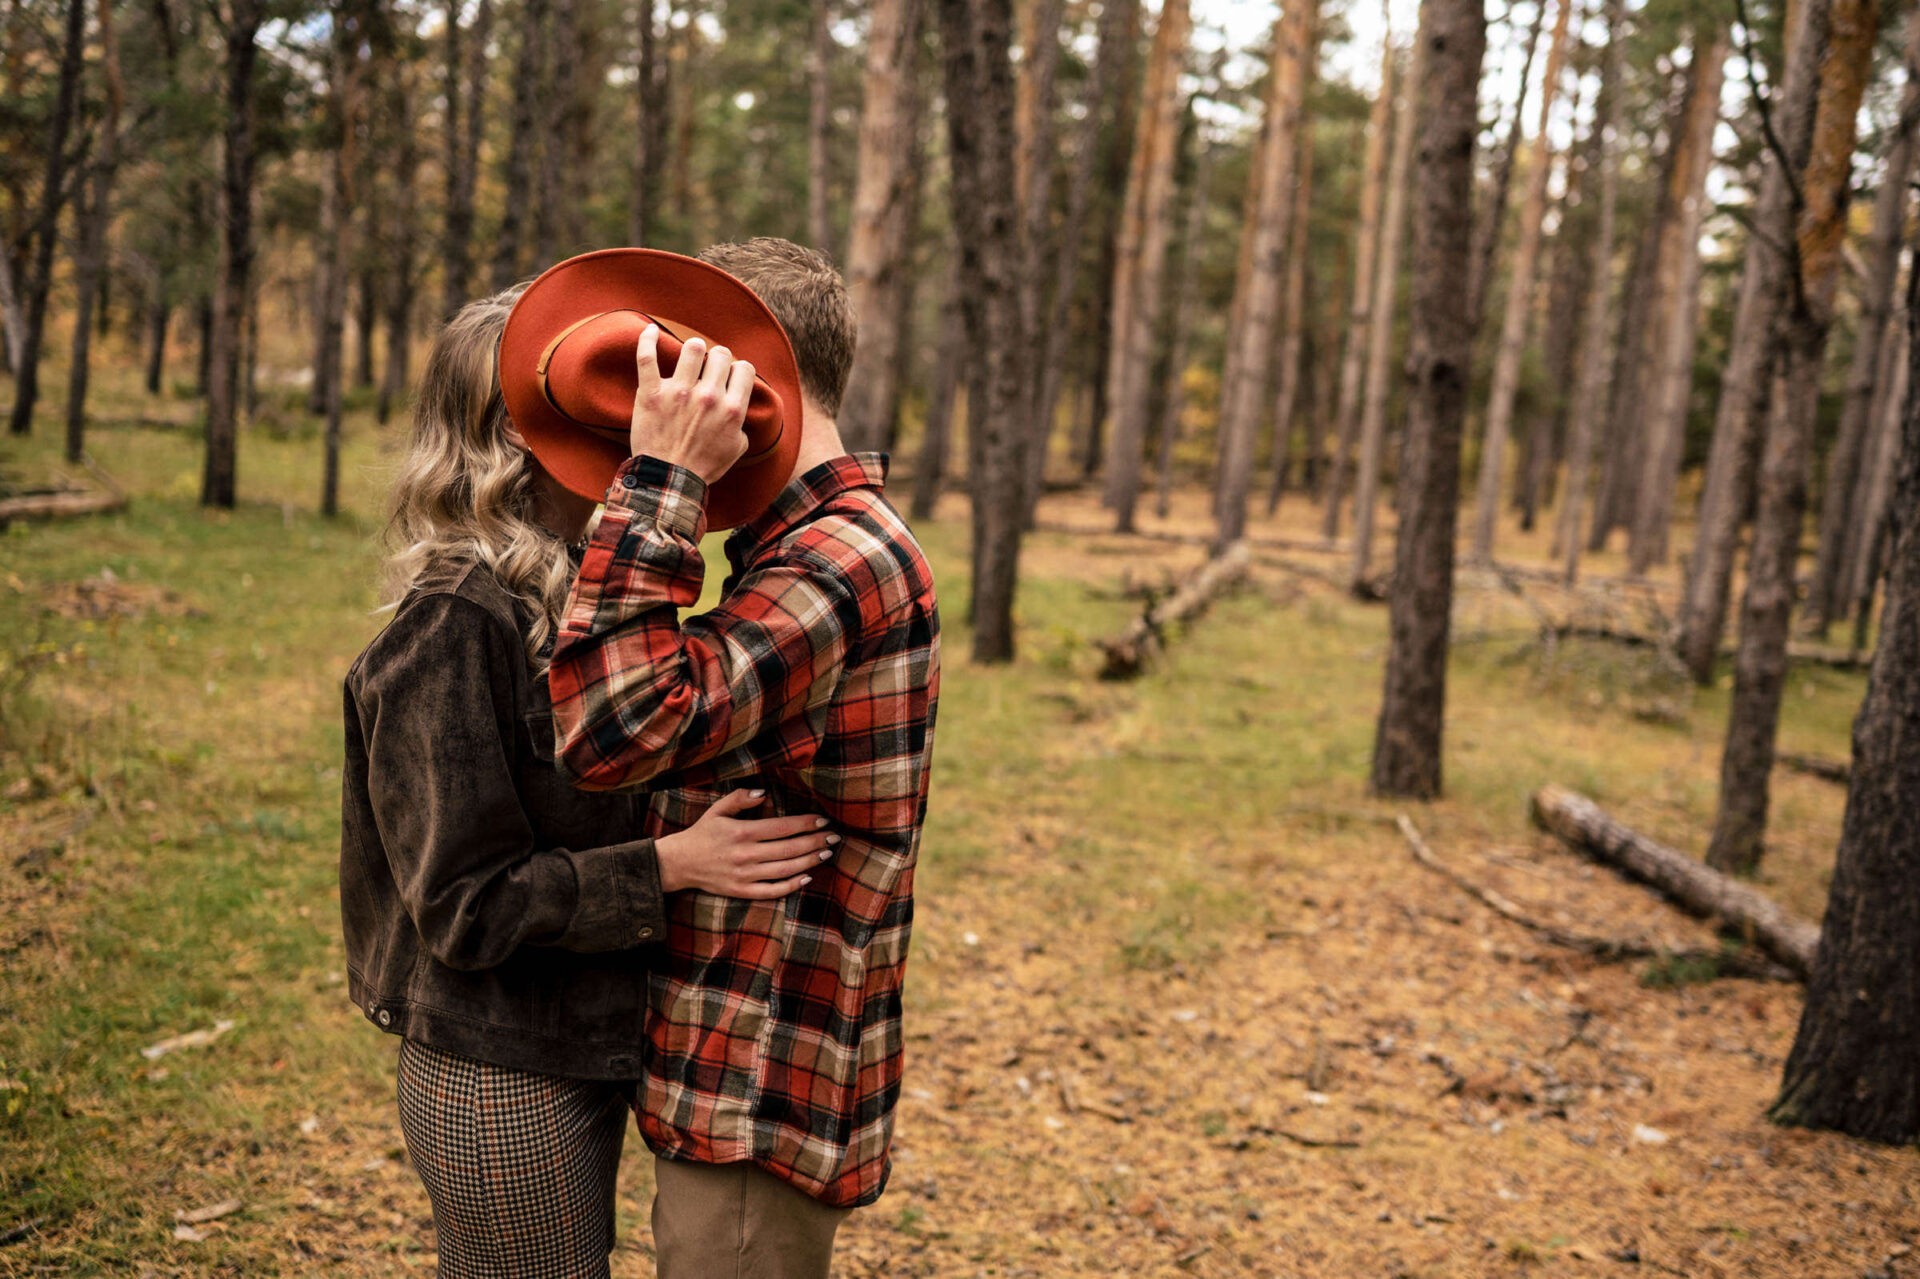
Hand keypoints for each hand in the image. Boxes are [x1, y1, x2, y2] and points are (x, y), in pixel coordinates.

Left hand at [628, 324, 756, 484]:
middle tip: (710, 370)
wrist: (669, 481)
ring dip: (694, 349)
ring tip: (690, 357)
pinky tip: (649, 330)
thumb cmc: (703, 467)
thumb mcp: (737, 447)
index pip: (744, 368)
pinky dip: (647, 339)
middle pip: (721, 354)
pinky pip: (646, 357)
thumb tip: (740, 405)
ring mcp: (678, 392)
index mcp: (732, 409)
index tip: (730, 377)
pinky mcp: (651, 393)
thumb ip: (742, 422)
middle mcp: (708, 396)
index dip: (738, 370)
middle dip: (718, 359)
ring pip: (693, 347)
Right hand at [653, 788, 836, 897]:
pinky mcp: (741, 892)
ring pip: (785, 869)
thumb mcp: (717, 810)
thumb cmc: (702, 833)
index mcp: (741, 832)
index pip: (782, 827)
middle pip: (789, 848)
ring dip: (809, 861)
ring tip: (826, 853)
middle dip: (815, 841)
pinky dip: (791, 886)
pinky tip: (807, 877)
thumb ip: (740, 798)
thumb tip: (763, 792)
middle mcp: (745, 854)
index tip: (823, 820)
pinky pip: (772, 891)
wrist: (678, 864)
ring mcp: (744, 876)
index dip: (806, 823)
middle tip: (834, 837)